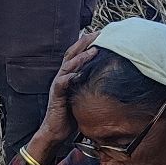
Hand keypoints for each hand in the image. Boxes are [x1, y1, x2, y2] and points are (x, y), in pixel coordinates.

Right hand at [31, 29, 101, 161]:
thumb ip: (91, 83)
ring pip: (68, 66)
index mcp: (69, 75)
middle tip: (99, 33)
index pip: (78, 53)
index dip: (88, 42)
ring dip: (80, 57)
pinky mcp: (56, 96)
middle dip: (85, 42)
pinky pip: (61, 84)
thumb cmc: (71, 114)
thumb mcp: (84, 95)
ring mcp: (58, 85)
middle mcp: (62, 76)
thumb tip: (109, 76)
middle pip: (72, 54)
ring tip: (93, 50)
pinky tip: (78, 73)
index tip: (103, 33)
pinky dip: (69, 77)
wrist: (56, 131)